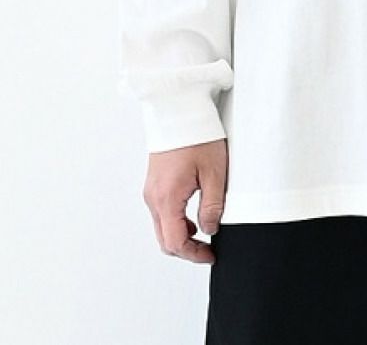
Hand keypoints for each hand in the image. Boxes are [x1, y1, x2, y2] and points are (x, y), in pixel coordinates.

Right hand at [142, 138, 227, 263]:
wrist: (180, 110)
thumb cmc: (197, 136)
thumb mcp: (214, 173)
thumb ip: (212, 205)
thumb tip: (210, 229)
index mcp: (167, 198)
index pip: (175, 242)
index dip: (193, 254)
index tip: (210, 255)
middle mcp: (153, 197)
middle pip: (165, 239)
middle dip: (187, 250)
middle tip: (208, 250)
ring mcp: (151, 190)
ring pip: (162, 226)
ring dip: (181, 235)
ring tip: (205, 230)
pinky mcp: (155, 183)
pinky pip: (162, 211)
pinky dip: (176, 221)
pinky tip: (193, 216)